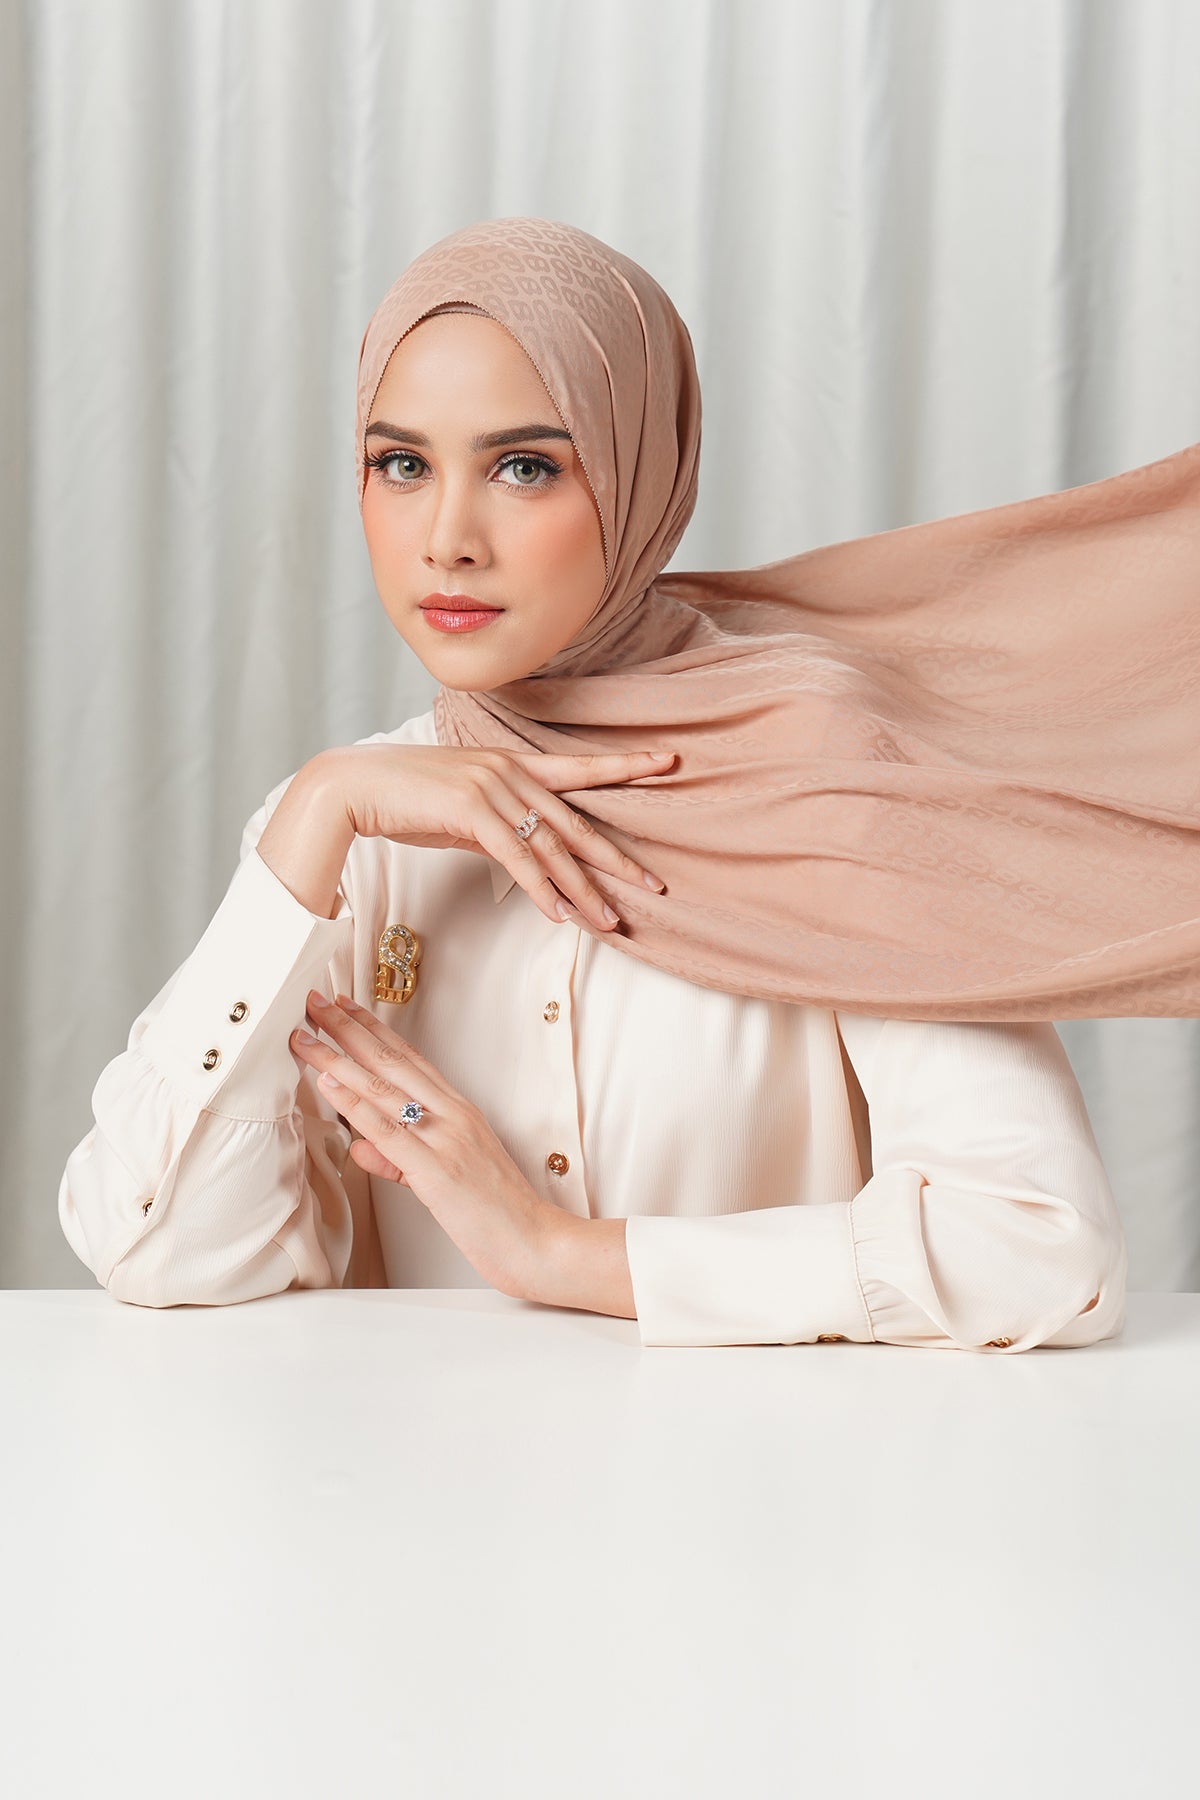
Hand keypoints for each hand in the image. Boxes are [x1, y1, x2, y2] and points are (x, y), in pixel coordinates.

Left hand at [290, 989, 566, 1302]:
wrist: (536, 1241)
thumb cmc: (500, 1213)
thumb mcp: (446, 1178)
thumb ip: (401, 1161)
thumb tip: (363, 1148)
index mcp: (460, 1111)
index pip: (410, 1059)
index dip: (374, 1030)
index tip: (346, 1007)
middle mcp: (453, 1116)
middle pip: (391, 1062)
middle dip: (348, 1029)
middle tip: (316, 1003)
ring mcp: (446, 1139)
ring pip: (383, 1088)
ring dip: (338, 1058)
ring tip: (306, 1037)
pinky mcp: (437, 1170)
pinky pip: (388, 1131)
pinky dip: (355, 1104)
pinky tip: (330, 1083)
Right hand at [323, 740, 673, 934]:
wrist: (353, 786)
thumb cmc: (403, 796)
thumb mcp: (461, 808)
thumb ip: (498, 824)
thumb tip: (522, 855)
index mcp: (511, 764)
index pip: (579, 767)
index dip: (626, 766)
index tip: (667, 761)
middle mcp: (509, 771)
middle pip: (576, 822)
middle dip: (616, 859)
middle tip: (654, 884)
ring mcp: (492, 788)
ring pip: (551, 848)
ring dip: (582, 890)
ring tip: (610, 921)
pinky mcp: (471, 811)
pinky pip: (517, 858)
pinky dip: (541, 890)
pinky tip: (561, 915)